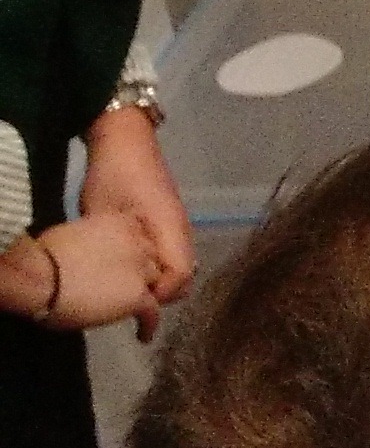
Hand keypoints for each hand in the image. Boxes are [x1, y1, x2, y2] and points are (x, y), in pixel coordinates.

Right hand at [3, 214, 172, 337]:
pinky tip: (143, 335)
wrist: (41, 277)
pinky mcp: (139, 296)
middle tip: (126, 287)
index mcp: (122, 220)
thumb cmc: (43, 256)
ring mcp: (142, 269)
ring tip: (135, 310)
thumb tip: (90, 255)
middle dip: (141, 272)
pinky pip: (152, 313)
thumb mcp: (74, 236)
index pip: (142, 233)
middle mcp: (140, 241)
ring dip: (145, 296)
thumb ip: (93, 241)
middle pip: (151, 259)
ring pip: (154, 284)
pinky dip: (149, 325)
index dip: (134, 250)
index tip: (125, 261)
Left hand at [77, 105, 191, 321]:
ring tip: (126, 290)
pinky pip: (170, 255)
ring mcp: (177, 226)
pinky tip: (128, 269)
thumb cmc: (112, 176)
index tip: (131, 308)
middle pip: (185, 276)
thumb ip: (117, 249)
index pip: (180, 277)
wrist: (123, 139)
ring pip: (178, 266)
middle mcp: (181, 230)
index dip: (159, 298)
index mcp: (171, 229)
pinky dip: (154, 269)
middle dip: (160, 295)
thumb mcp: (105, 214)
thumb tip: (116, 282)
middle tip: (126, 304)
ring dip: (157, 283)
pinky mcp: (167, 222)